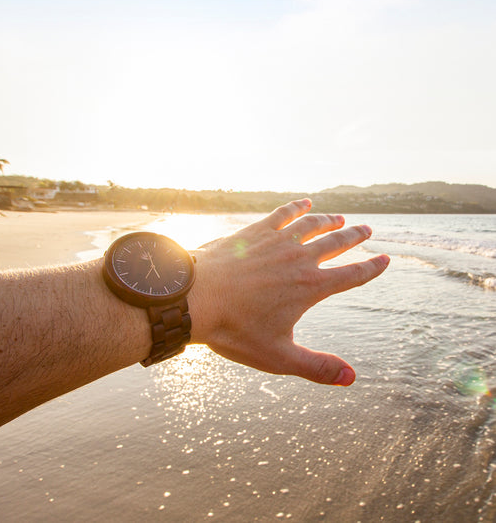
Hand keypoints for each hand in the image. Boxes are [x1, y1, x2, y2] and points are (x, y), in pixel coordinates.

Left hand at [189, 198, 389, 385]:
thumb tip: (352, 378)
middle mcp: (299, 259)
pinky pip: (283, 214)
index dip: (371, 268)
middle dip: (354, 236)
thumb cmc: (235, 330)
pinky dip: (297, 207)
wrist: (196, 298)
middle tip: (367, 229)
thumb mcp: (279, 357)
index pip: (350, 275)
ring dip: (329, 221)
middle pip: (336, 243)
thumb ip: (317, 368)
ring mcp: (277, 241)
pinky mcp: (255, 231)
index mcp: (310, 288)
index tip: (385, 259)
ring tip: (340, 218)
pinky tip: (304, 203)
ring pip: (312, 225)